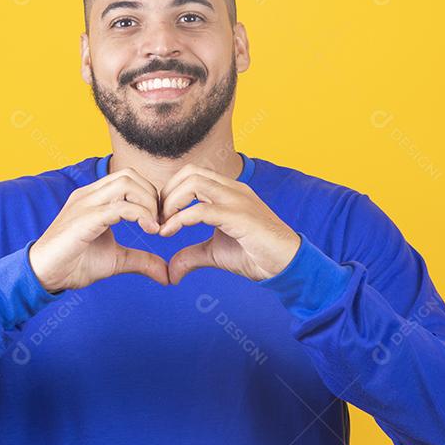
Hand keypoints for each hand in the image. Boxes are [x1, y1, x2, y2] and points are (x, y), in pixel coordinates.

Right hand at [28, 167, 168, 291]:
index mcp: (95, 198)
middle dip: (152, 196)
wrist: (44, 275)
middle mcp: (89, 195)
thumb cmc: (74, 264)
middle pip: (129, 175)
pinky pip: (118, 207)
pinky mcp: (84, 219)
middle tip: (160, 223)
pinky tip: (150, 230)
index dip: (151, 196)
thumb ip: (141, 261)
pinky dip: (140, 215)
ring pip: (125, 183)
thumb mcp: (116, 261)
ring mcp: (85, 204)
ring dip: (148, 202)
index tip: (160, 221)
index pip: (129, 178)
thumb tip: (167, 273)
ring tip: (154, 226)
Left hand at [157, 163, 300, 284]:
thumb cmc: (256, 255)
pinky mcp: (241, 218)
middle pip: (189, 172)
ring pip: (194, 183)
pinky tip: (169, 233)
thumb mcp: (215, 254)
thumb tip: (171, 272)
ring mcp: (238, 200)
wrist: (288, 265)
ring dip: (171, 203)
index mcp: (228, 191)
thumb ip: (191, 256)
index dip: (169, 192)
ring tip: (163, 226)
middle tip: (157, 220)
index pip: (191, 174)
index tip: (159, 217)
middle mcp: (233, 189)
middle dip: (166, 194)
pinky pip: (202, 210)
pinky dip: (180, 220)